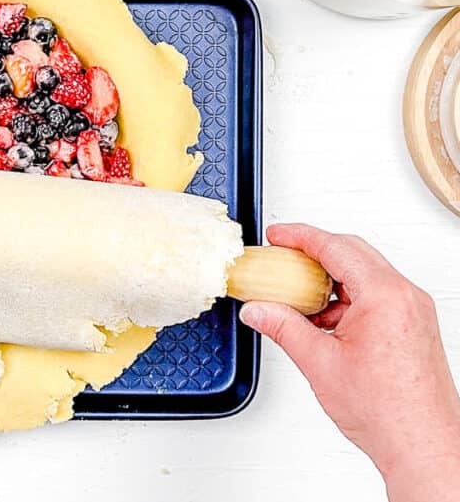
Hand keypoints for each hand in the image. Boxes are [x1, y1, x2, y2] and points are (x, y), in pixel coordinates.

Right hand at [240, 224, 459, 501]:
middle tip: (283, 255)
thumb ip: (282, 327)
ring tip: (298, 295)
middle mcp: (405, 297)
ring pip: (365, 273)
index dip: (300, 236)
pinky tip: (323, 319)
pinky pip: (376, 294)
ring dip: (330, 277)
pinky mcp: (414, 325)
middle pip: (353, 252)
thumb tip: (257, 310)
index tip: (277, 235)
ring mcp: (413, 310)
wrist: (421, 444)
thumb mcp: (319, 362)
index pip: (336, 247)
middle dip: (314, 251)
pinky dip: (346, 297)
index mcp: (384, 296)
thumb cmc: (387, 411)